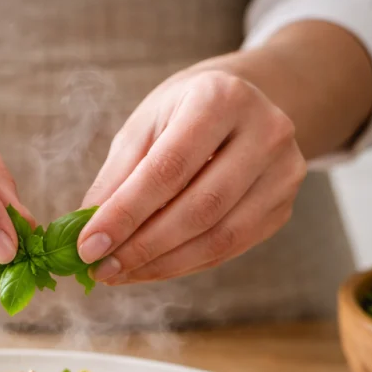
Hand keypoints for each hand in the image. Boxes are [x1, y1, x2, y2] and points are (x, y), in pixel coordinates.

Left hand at [77, 67, 306, 283]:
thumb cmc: (182, 112)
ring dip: (162, 264)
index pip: (169, 169)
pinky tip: (150, 269)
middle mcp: (265, 132)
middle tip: (101, 268)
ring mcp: (283, 172)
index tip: (89, 246)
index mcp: (221, 98)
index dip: (126, 213)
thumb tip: (87, 230)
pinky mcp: (284, 206)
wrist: (240, 104)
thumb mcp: (145, 126)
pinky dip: (184, 264)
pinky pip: (230, 249)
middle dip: (143, 246)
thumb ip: (117, 176)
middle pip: (200, 208)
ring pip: (219, 237)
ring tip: (119, 273)